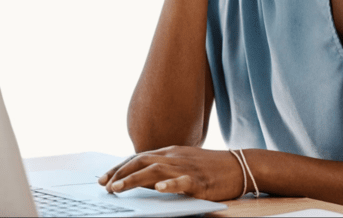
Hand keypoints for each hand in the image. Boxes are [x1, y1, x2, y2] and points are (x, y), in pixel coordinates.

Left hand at [96, 146, 244, 201]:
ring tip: (118, 188)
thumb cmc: (210, 167)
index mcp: (169, 152)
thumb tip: (139, 178)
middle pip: (141, 161)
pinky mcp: (200, 180)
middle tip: (104, 186)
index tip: (103, 178)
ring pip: (155, 170)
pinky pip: (183, 181)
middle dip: (120, 173)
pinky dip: (170, 184)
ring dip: (133, 179)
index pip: (138, 158)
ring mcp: (186, 167)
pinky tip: (159, 189)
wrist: (239, 166)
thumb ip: (162, 168)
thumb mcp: (182, 163)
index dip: (119, 167)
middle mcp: (174, 157)